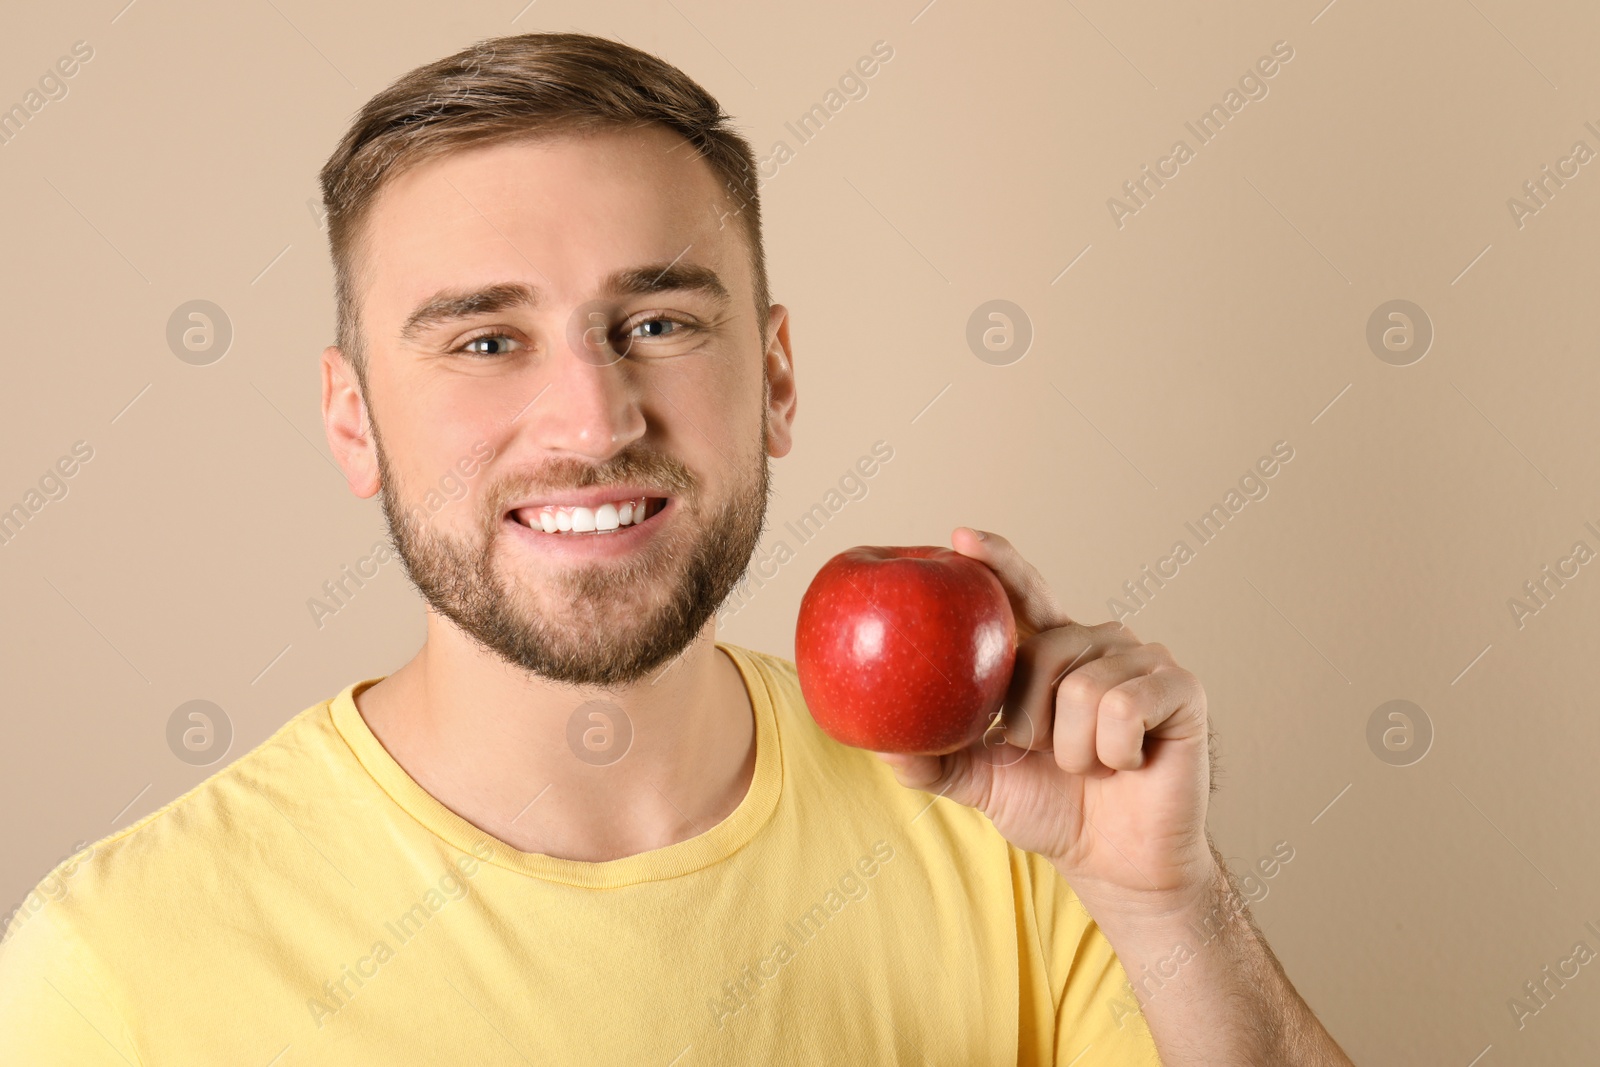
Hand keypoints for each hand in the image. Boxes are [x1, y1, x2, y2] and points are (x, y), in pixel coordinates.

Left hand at [873, 527, 1216, 912]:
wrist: (1117, 861)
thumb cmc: (1052, 809)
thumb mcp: (980, 780)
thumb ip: (932, 758)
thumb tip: (877, 740)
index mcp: (1050, 651)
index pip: (1021, 593)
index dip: (996, 561)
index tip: (959, 537)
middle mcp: (1097, 641)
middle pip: (1042, 653)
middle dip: (1032, 722)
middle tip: (1048, 754)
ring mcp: (1143, 659)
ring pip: (1082, 688)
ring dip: (1075, 749)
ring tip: (1092, 764)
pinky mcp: (1181, 687)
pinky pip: (1123, 707)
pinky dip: (1113, 751)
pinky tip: (1128, 764)